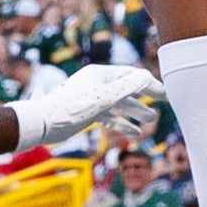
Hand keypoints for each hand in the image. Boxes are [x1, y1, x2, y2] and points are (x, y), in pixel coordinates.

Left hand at [22, 61, 161, 149]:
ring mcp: (90, 98)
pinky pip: (107, 115)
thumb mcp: (103, 98)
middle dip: (145, 97)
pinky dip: (120, 122)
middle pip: (126, 88)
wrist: (41, 123)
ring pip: (117, 103)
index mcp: (100, 74)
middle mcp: (96, 83)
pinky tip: (132, 132)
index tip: (165, 93)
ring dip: (134, 111)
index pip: (131, 75)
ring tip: (150, 120)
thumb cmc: (70, 109)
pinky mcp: (84, 112)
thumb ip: (126, 88)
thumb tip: (147, 77)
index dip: (149, 84)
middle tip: (163, 104)